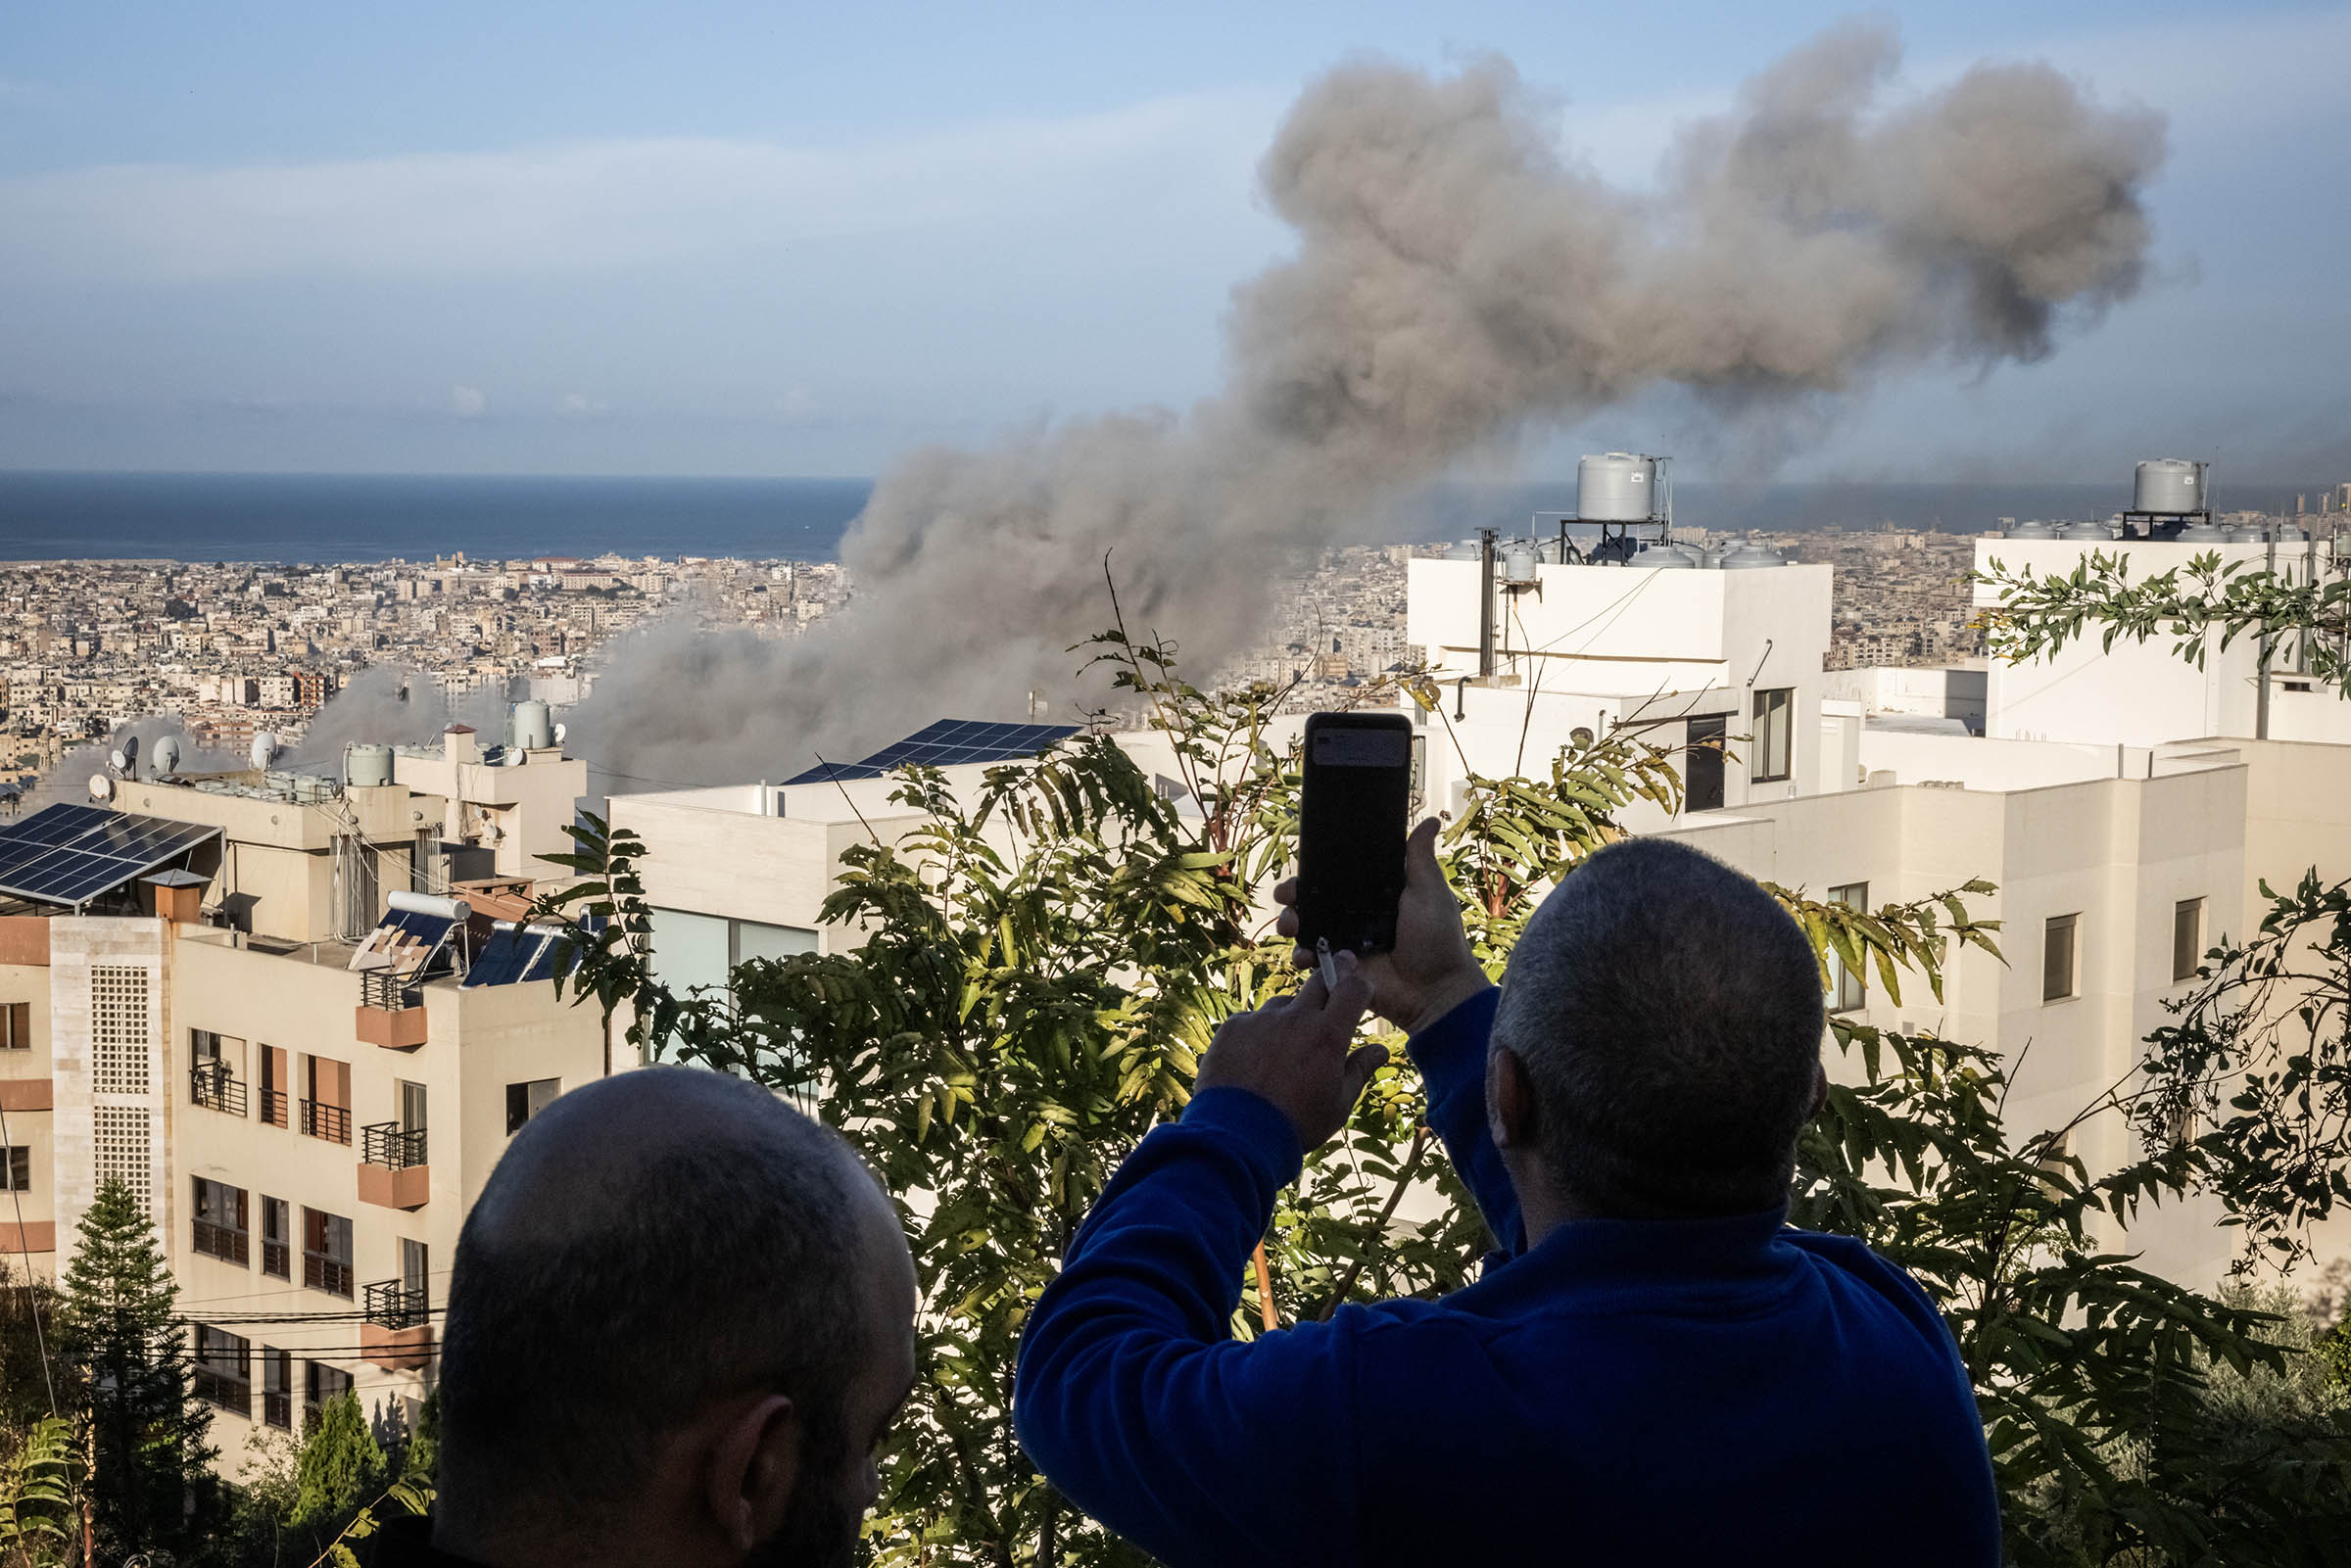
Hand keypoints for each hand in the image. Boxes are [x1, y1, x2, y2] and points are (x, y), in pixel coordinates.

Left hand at [1195, 953, 1385, 1154]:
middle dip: (1329, 978)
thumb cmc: (1297, 1124)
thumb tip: (1381, 1050)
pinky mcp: (1233, 1027)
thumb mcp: (1338, 1104)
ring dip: (1290, 1017)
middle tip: (1332, 982)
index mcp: (1328, 1035)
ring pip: (1283, 1004)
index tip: (1359, 986)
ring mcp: (1261, 1019)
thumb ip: (1360, 1070)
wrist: (1238, 1136)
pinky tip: (1254, 1061)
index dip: (1359, 984)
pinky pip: (1252, 1020)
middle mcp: (1296, 1018)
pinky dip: (1258, 1033)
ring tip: (1284, 1050)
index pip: (1352, 989)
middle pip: (1318, 982)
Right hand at [1275, 816, 1491, 1035]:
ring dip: (1291, 924)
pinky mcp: (1339, 970)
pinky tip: (1303, 955)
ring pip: (1307, 929)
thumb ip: (1420, 860)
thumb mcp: (1430, 893)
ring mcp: (1345, 945)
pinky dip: (1302, 956)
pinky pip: (1312, 960)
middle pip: (1314, 902)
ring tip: (1290, 926)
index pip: (1336, 879)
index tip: (1302, 868)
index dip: (1315, 873)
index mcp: (1373, 897)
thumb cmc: (1438, 940)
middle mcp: (1355, 918)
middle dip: (1293, 898)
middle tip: (1286, 897)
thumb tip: (1431, 820)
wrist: (1435, 990)